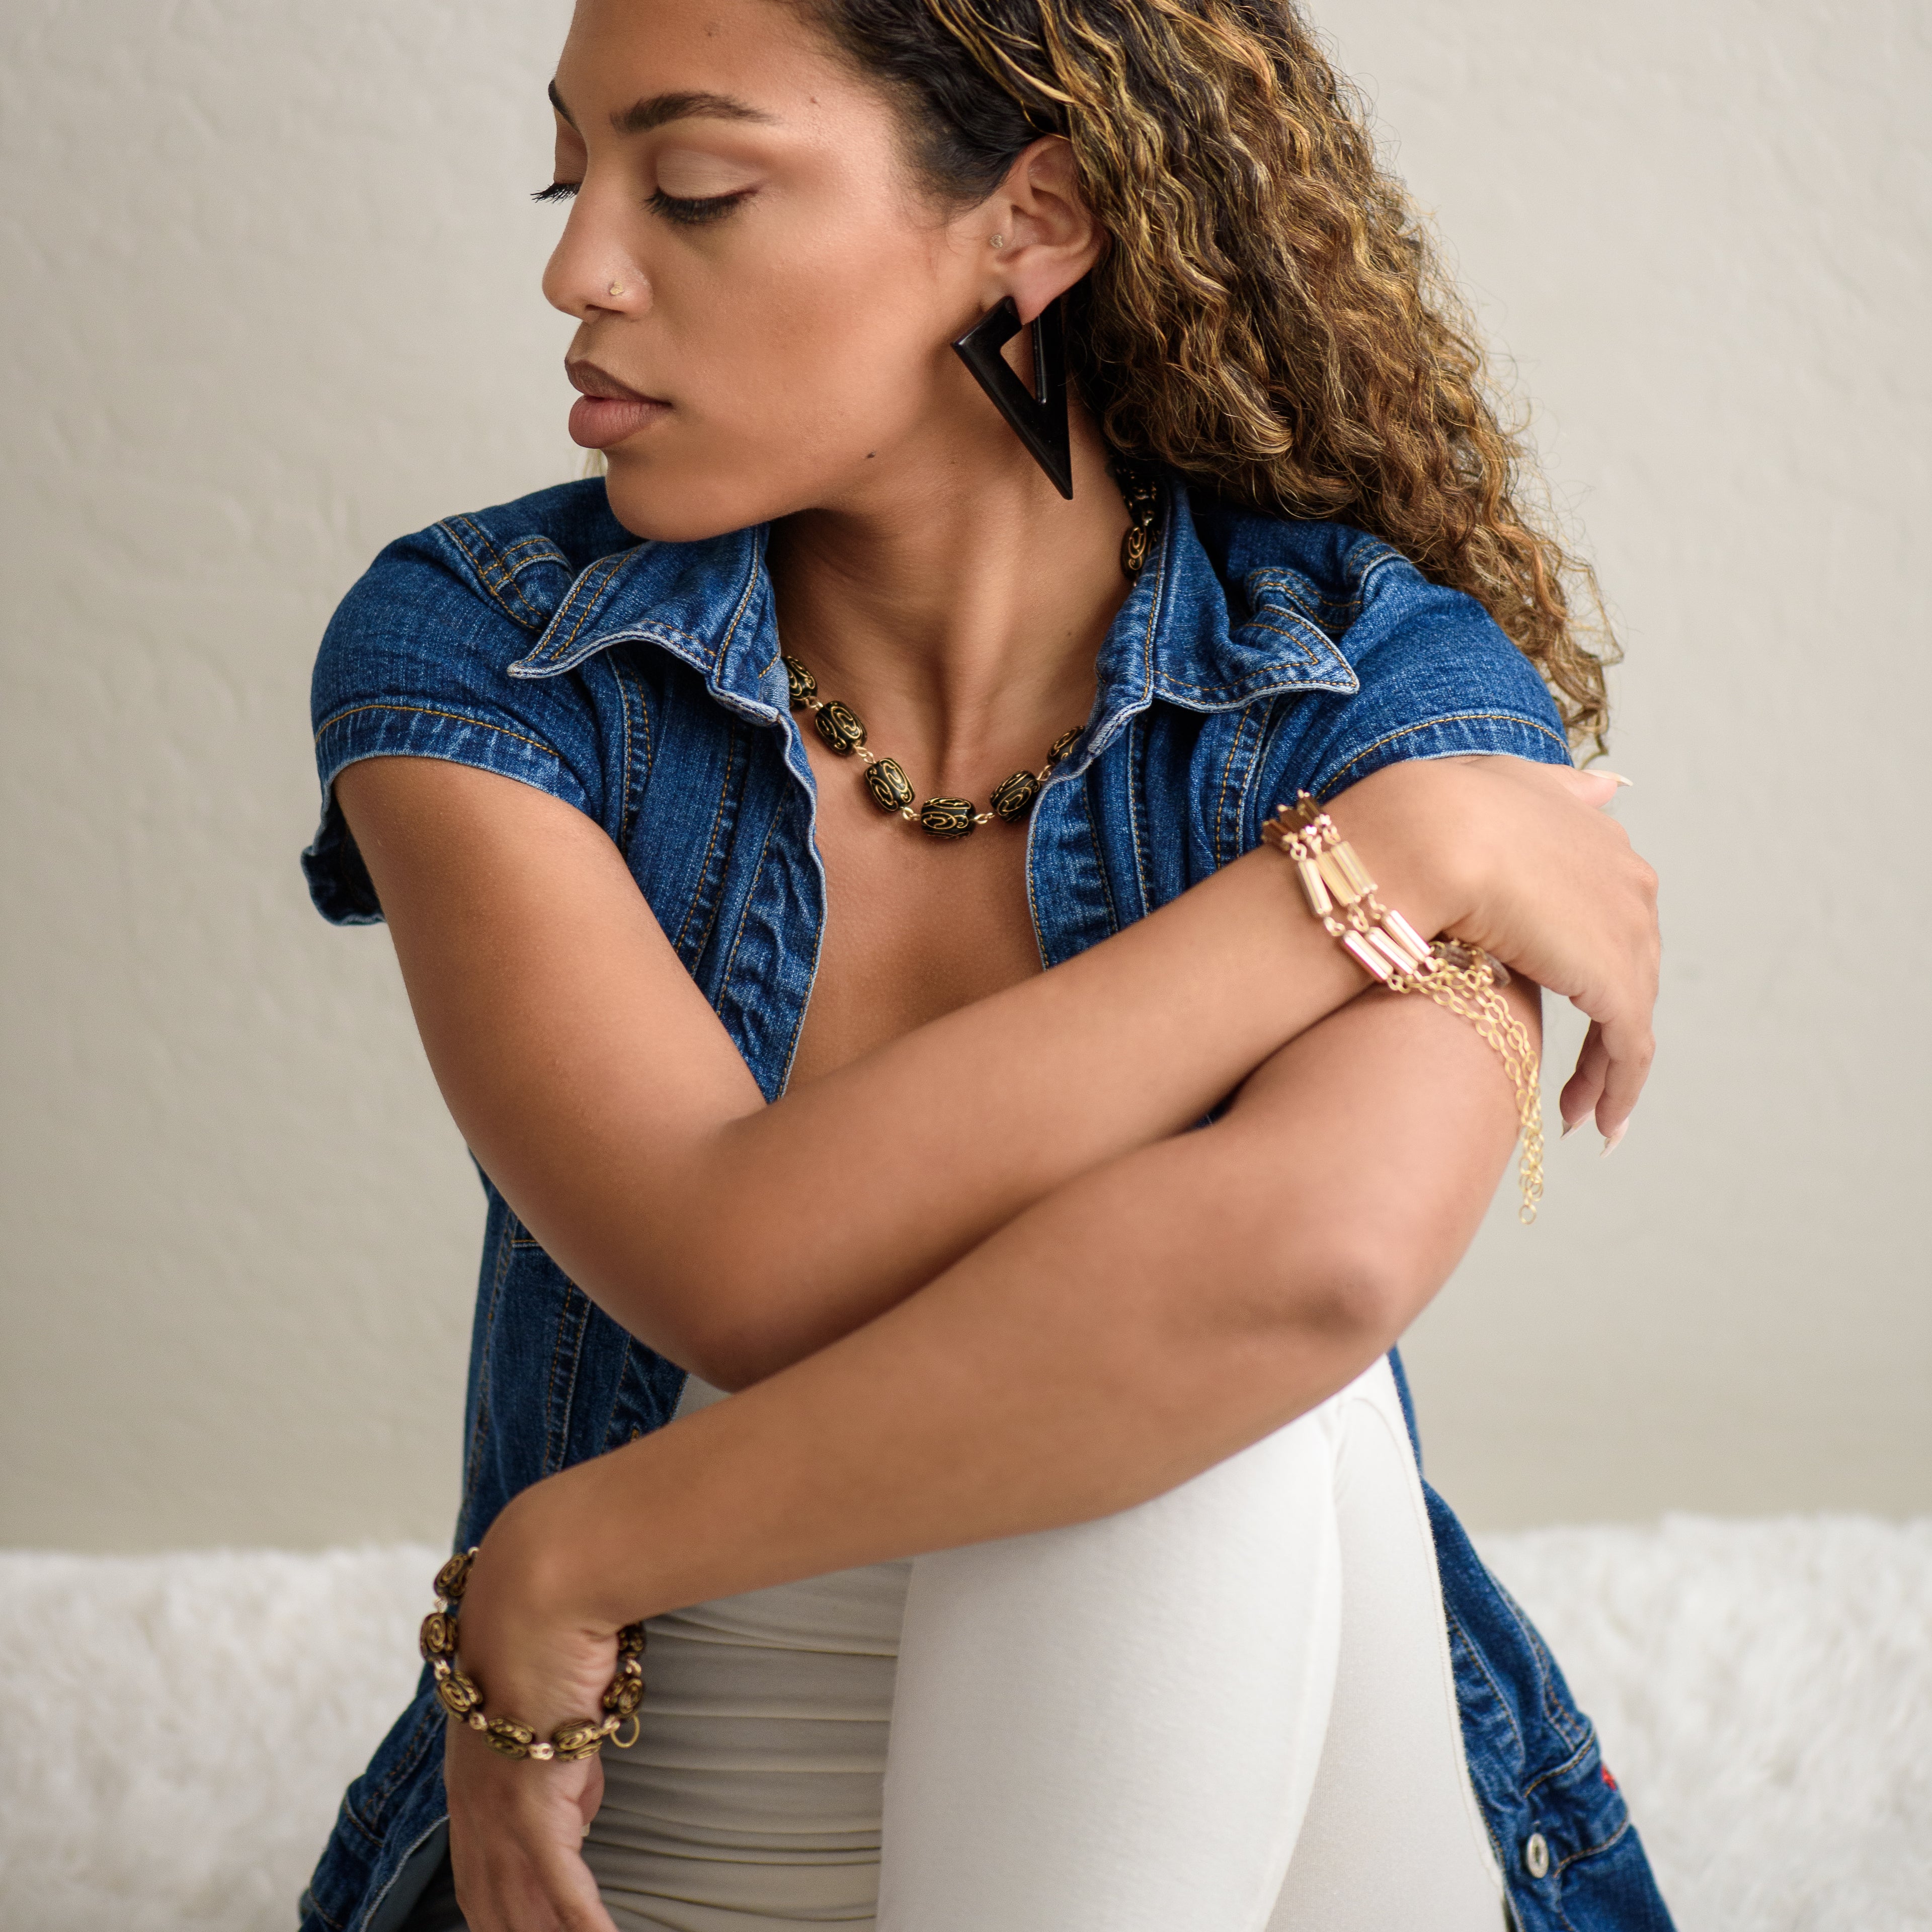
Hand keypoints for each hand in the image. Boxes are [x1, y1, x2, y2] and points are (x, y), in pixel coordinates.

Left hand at [441, 1509, 629, 1931]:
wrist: (541, 1588)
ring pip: (521, 1909)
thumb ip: (563, 1770)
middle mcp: (474, 1806)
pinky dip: (582, 1921)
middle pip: (493, 1908)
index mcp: (473, 1785)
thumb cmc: (554, 1631)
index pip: (481, 1883)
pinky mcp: (530, 1799)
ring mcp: (496, 1807)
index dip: (504, 1923)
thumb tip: (578, 1814)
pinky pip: (559, 1885)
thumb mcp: (558, 1718)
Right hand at [1336, 756, 1658, 1146]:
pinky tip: (1594, 1123)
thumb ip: (1559, 789)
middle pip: (1627, 969)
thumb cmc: (1438, 809)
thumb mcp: (1507, 782)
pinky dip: (1618, 1089)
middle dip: (1605, 1025)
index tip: (1561, 998)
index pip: (1609, 913)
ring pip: (1628, 1016)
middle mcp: (1629, 884)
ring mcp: (1627, 936)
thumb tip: (1607, 788)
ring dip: (1605, 1070)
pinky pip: (1627, 1051)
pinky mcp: (1615, 985)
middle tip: (1574, 1076)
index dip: (1587, 962)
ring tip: (1576, 1112)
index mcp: (1602, 838)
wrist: (1428, 837)